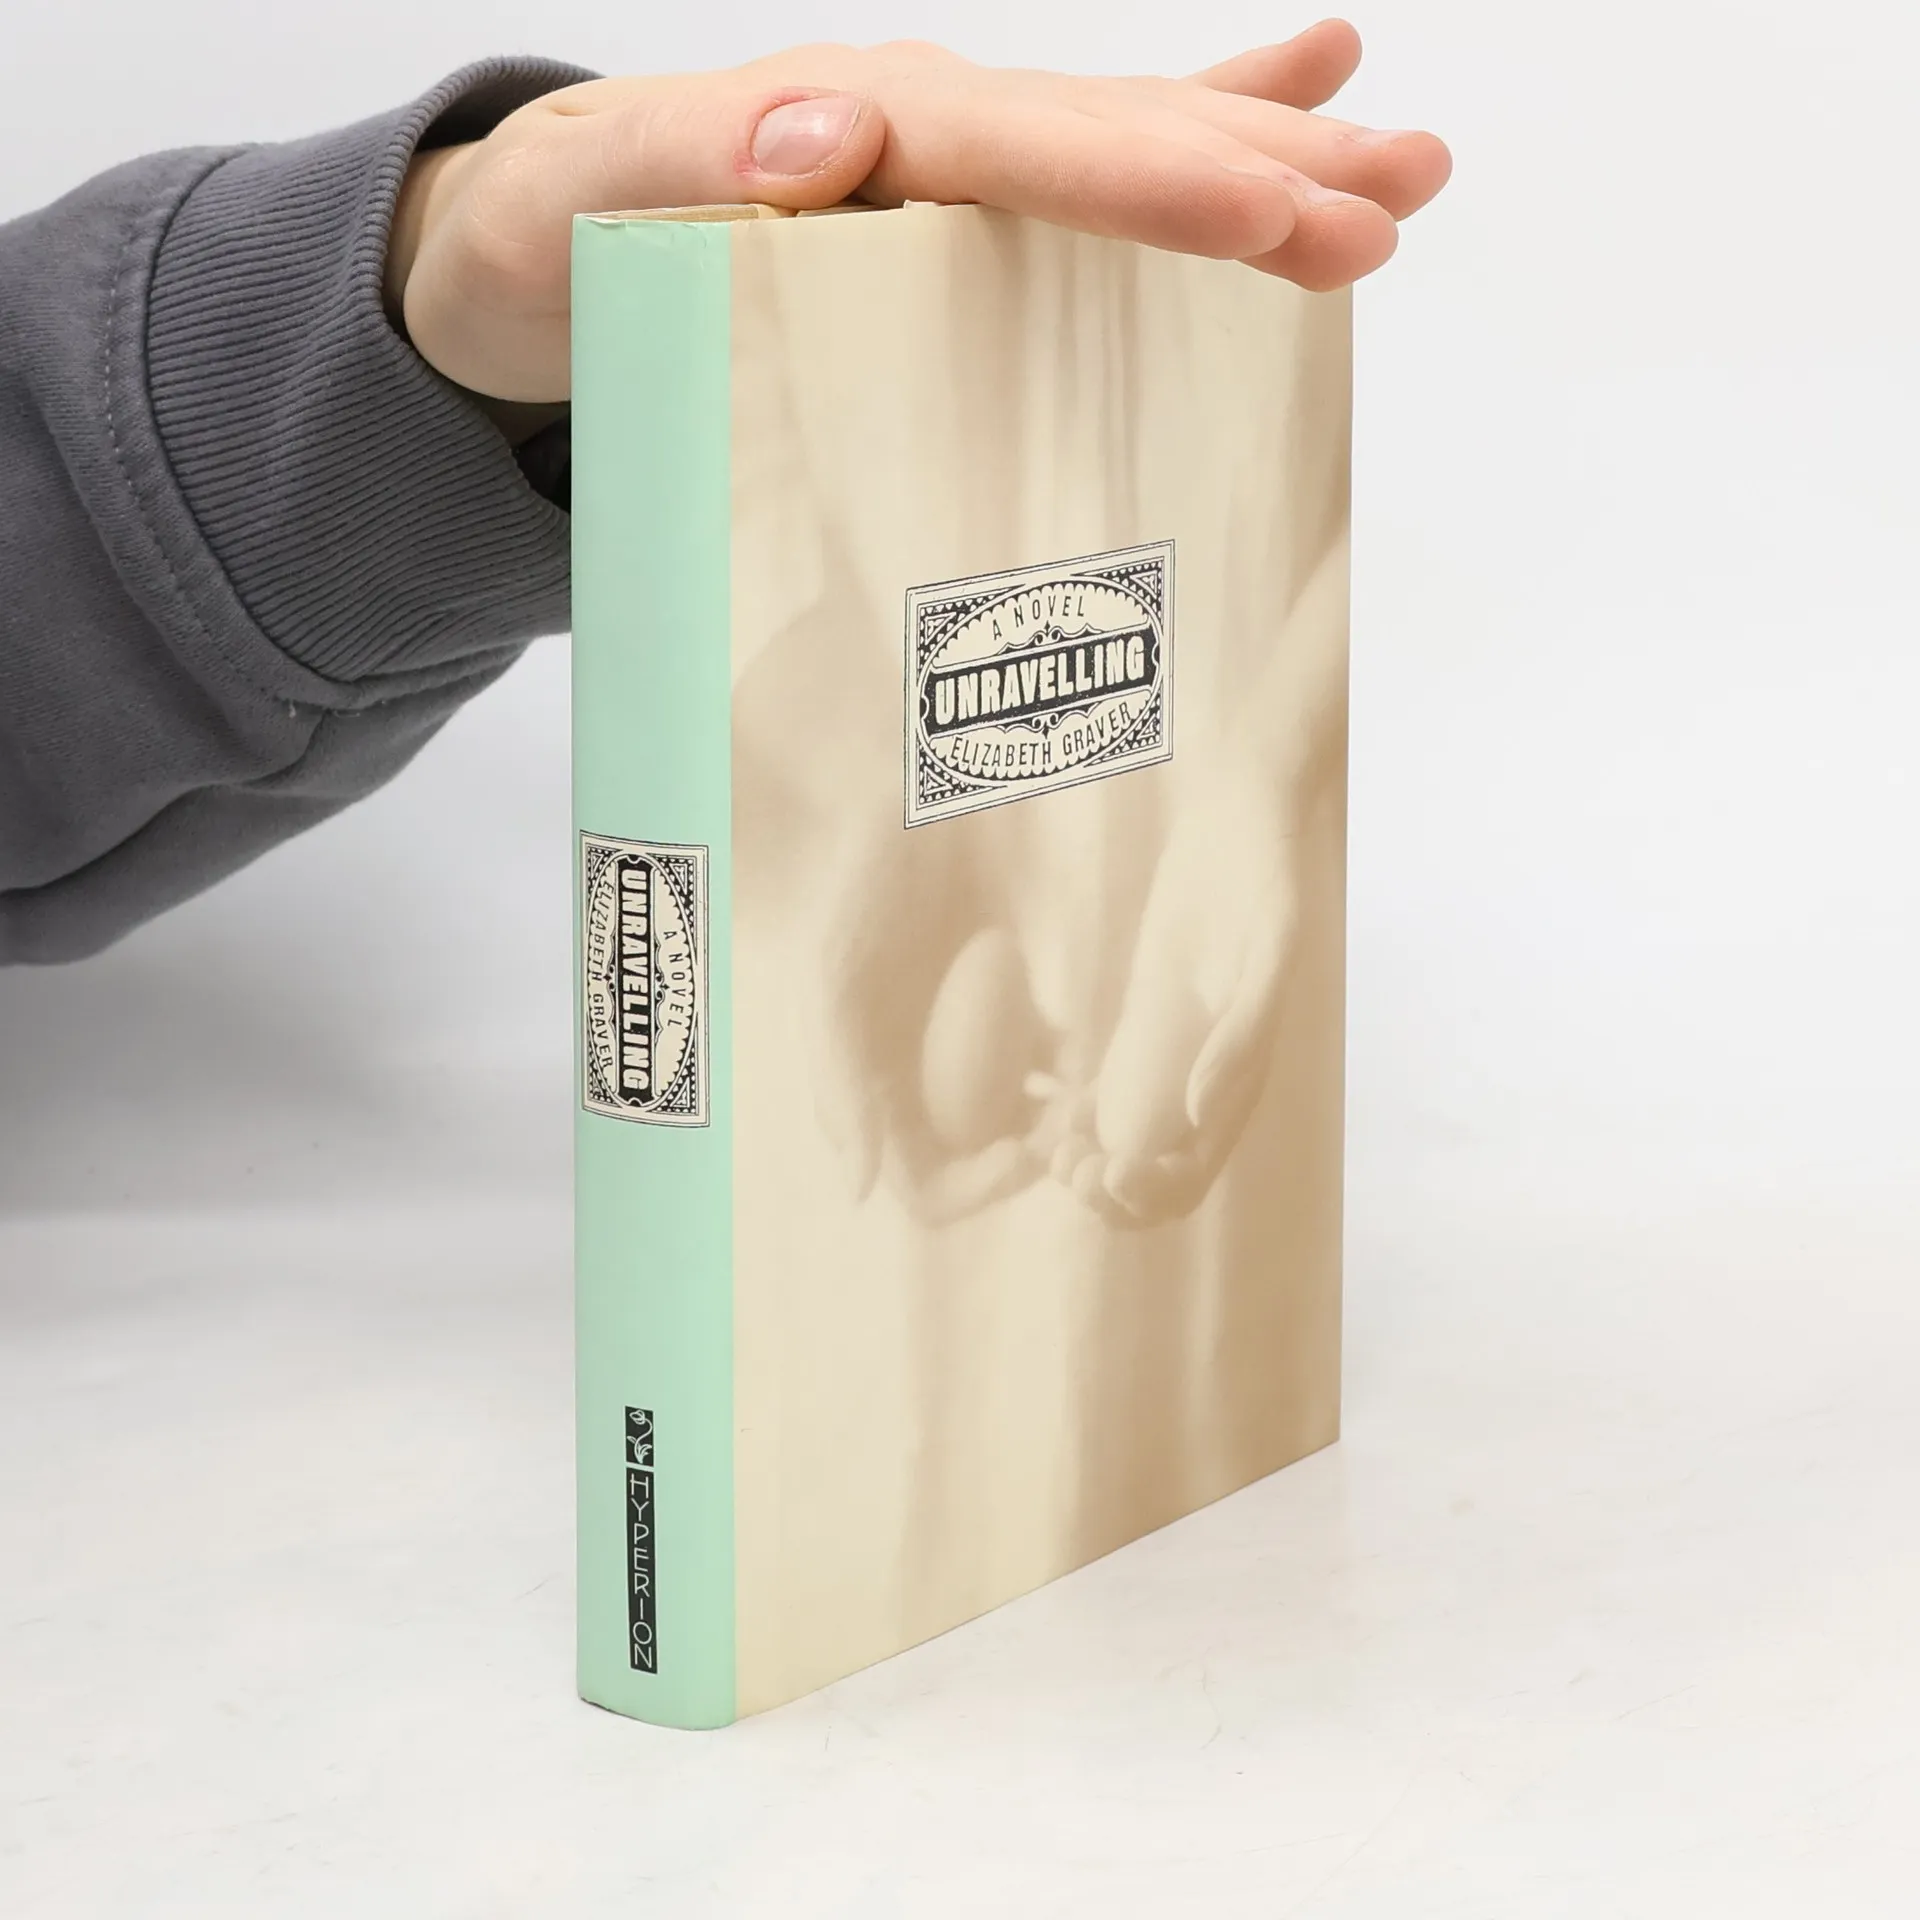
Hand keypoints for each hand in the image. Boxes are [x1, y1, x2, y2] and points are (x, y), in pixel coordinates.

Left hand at [385, 24, 1450, 403]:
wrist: (515, 257)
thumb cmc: (549, 244)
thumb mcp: (590, 204)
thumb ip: (696, 167)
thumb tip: (826, 147)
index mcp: (854, 130)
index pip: (1028, 152)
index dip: (1154, 184)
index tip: (1270, 222)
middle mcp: (919, 130)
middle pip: (1115, 139)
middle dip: (1258, 174)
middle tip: (1390, 204)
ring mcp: (945, 162)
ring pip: (1134, 143)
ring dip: (1272, 150)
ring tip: (1405, 160)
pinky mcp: (948, 207)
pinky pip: (1090, 167)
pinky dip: (1195, 128)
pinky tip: (1298, 93)